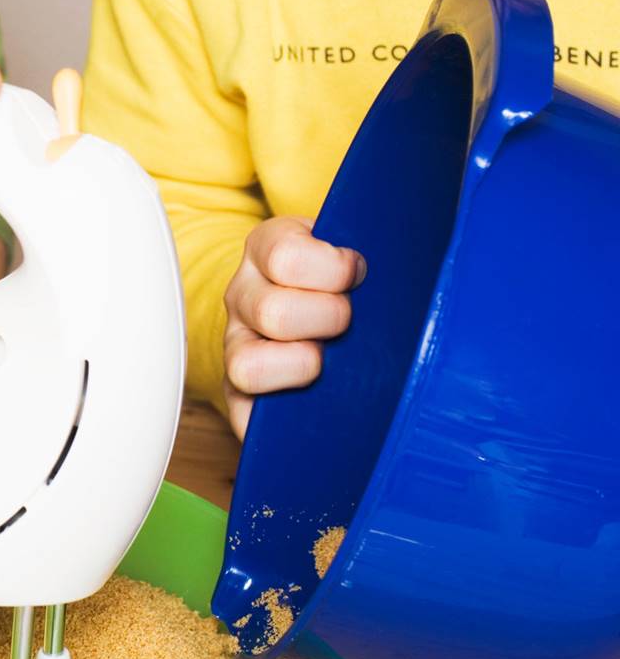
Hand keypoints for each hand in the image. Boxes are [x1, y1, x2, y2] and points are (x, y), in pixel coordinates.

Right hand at [222, 216, 364, 438]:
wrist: (315, 316)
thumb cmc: (348, 282)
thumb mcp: (353, 245)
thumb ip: (375, 240)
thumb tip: (423, 250)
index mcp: (266, 251)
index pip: (286, 256)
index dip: (336, 269)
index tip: (359, 273)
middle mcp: (243, 297)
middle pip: (273, 312)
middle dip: (329, 319)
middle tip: (349, 321)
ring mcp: (236, 348)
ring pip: (249, 366)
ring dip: (304, 366)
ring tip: (329, 361)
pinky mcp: (238, 398)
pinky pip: (244, 416)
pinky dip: (282, 418)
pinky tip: (317, 401)